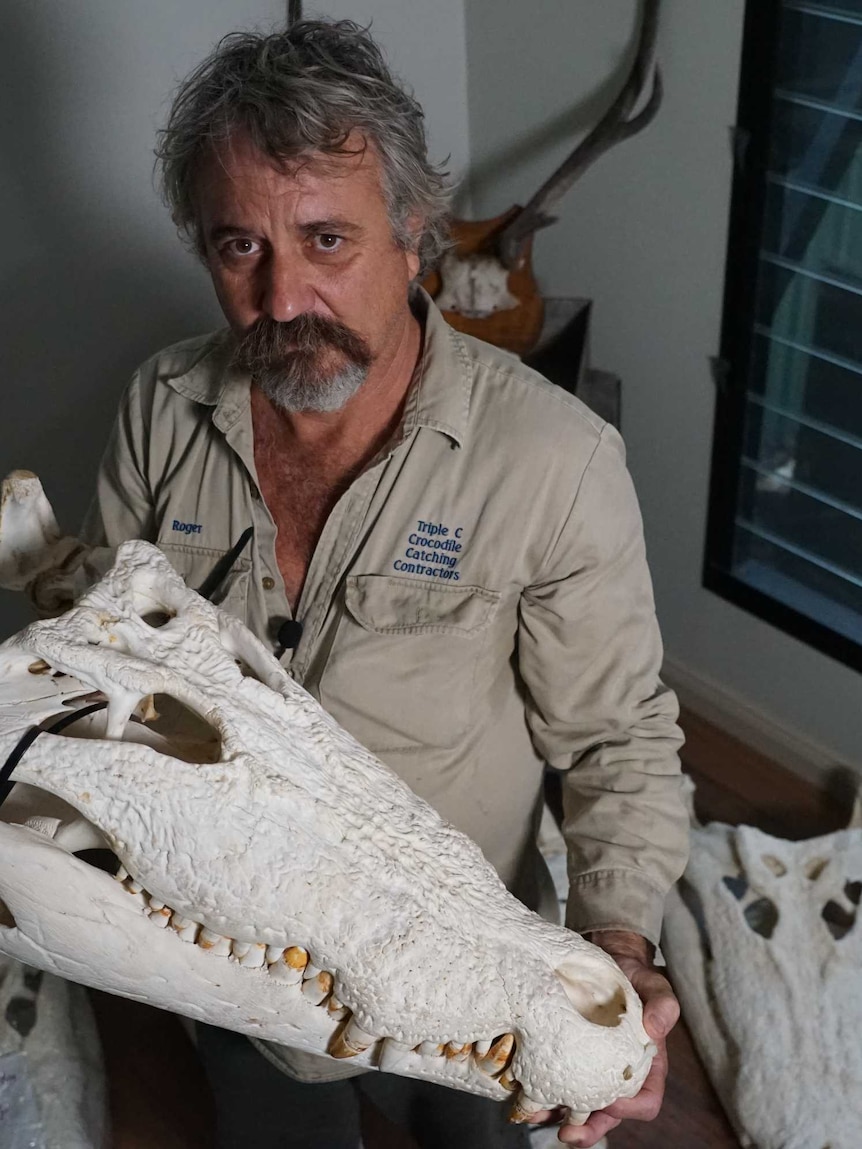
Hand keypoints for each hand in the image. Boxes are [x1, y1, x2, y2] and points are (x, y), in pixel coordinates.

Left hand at [525, 929, 678, 1146]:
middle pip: (609, 1115)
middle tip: (567, 1135)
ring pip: (581, 1104)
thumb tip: (657, 1028)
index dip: (628, 1109)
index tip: (609, 1101)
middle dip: (589, 1129)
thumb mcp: (655, 986)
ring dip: (561, 1116)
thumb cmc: (637, 978)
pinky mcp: (570, 1054)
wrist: (609, 962)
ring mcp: (593, 1067)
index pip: (645, 1102)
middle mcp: (619, 1074)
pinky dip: (545, 1091)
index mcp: (646, 1066)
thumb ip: (663, 1005)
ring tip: (538, 1116)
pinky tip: (528, 1092)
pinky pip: (560, 1080)